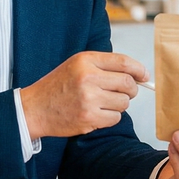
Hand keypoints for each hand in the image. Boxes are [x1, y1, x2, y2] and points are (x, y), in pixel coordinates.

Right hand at [19, 51, 146, 138]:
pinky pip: (115, 118)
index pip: (123, 62)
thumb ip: (103, 65)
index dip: (139, 69)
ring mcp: (89, 99)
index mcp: (85, 60)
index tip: (144, 75)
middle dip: (131, 89)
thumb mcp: (77, 65)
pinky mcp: (89, 118)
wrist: (34, 108)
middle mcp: (88, 77)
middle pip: (128, 83)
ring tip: (102, 102)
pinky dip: (110, 117)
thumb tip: (136, 73)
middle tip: (123, 92)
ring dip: (119, 104)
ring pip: (124, 103)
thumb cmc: (58, 86)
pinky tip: (97, 113)